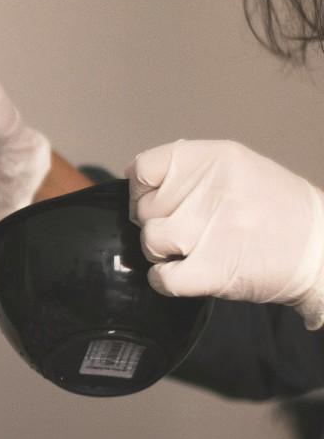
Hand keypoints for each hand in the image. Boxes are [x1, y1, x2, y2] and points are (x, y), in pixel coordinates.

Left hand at [128, 140, 323, 328]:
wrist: (322, 248)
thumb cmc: (276, 210)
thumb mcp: (238, 170)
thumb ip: (190, 169)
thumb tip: (133, 175)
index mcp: (216, 158)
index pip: (144, 167)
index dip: (141, 190)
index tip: (156, 201)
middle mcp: (211, 188)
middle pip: (144, 209)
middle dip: (158, 223)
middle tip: (188, 230)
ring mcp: (211, 228)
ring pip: (150, 241)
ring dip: (163, 252)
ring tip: (191, 251)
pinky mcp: (214, 268)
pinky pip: (162, 277)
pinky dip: (165, 280)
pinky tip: (184, 273)